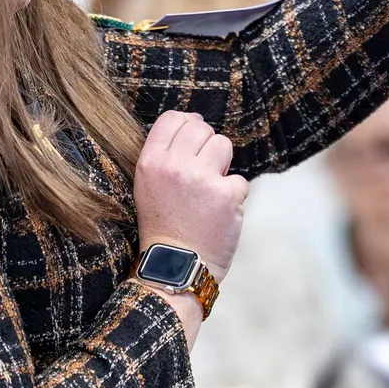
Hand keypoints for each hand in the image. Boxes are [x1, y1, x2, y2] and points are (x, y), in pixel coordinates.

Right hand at [132, 112, 249, 342]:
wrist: (175, 269)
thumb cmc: (163, 228)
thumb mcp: (148, 187)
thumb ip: (167, 156)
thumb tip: (196, 123)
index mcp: (150, 162)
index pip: (172, 118)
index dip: (188, 124)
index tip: (194, 137)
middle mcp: (174, 166)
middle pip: (202, 128)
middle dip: (207, 146)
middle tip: (203, 172)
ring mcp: (202, 179)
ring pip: (224, 146)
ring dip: (223, 166)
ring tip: (210, 191)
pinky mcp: (227, 194)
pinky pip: (239, 180)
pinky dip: (234, 197)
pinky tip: (219, 214)